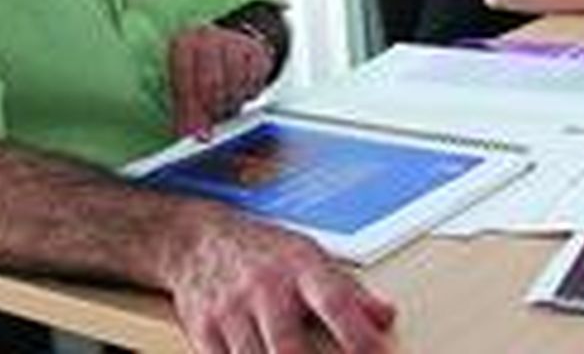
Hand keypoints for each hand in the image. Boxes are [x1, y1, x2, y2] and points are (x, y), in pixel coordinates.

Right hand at [166, 209, 395, 353]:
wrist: (197, 239)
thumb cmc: (261, 250)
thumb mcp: (310, 255)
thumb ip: (349, 290)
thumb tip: (385, 317)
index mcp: (300, 267)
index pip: (336, 302)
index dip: (359, 335)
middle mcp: (265, 288)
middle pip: (288, 346)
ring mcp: (231, 310)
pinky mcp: (204, 330)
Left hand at [170, 25, 275, 138]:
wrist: (227, 44)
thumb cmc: (200, 69)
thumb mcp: (186, 85)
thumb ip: (188, 110)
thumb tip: (196, 135)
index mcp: (183, 45)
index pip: (185, 82)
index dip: (192, 111)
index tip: (198, 133)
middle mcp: (208, 37)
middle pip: (213, 83)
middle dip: (215, 108)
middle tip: (216, 118)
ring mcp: (234, 40)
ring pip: (236, 83)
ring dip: (232, 102)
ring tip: (226, 105)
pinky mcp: (256, 48)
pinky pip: (255, 80)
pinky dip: (248, 93)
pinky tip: (240, 91)